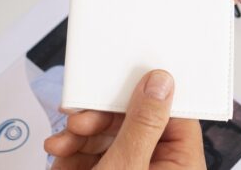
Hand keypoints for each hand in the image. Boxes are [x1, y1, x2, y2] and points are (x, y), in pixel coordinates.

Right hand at [44, 70, 203, 169]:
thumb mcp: (127, 166)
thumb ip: (142, 124)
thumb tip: (160, 82)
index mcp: (181, 165)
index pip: (174, 116)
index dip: (148, 96)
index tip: (126, 79)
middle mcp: (161, 168)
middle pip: (134, 125)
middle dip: (98, 121)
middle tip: (78, 120)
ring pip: (109, 140)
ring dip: (79, 137)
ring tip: (60, 143)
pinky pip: (95, 156)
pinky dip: (74, 154)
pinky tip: (60, 155)